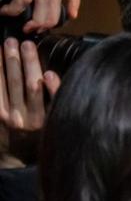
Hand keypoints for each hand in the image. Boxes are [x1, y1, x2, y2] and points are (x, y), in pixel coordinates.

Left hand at [0, 39, 59, 165]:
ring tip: (8, 44)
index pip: (44, 95)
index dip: (46, 81)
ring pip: (7, 85)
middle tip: (24, 43)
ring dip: (7, 63)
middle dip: (25, 62)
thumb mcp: (51, 126)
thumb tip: (50, 76)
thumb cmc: (36, 138)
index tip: (48, 70)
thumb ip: (52, 102)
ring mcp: (7, 116)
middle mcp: (24, 119)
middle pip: (26, 85)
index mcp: (43, 121)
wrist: (13, 158)